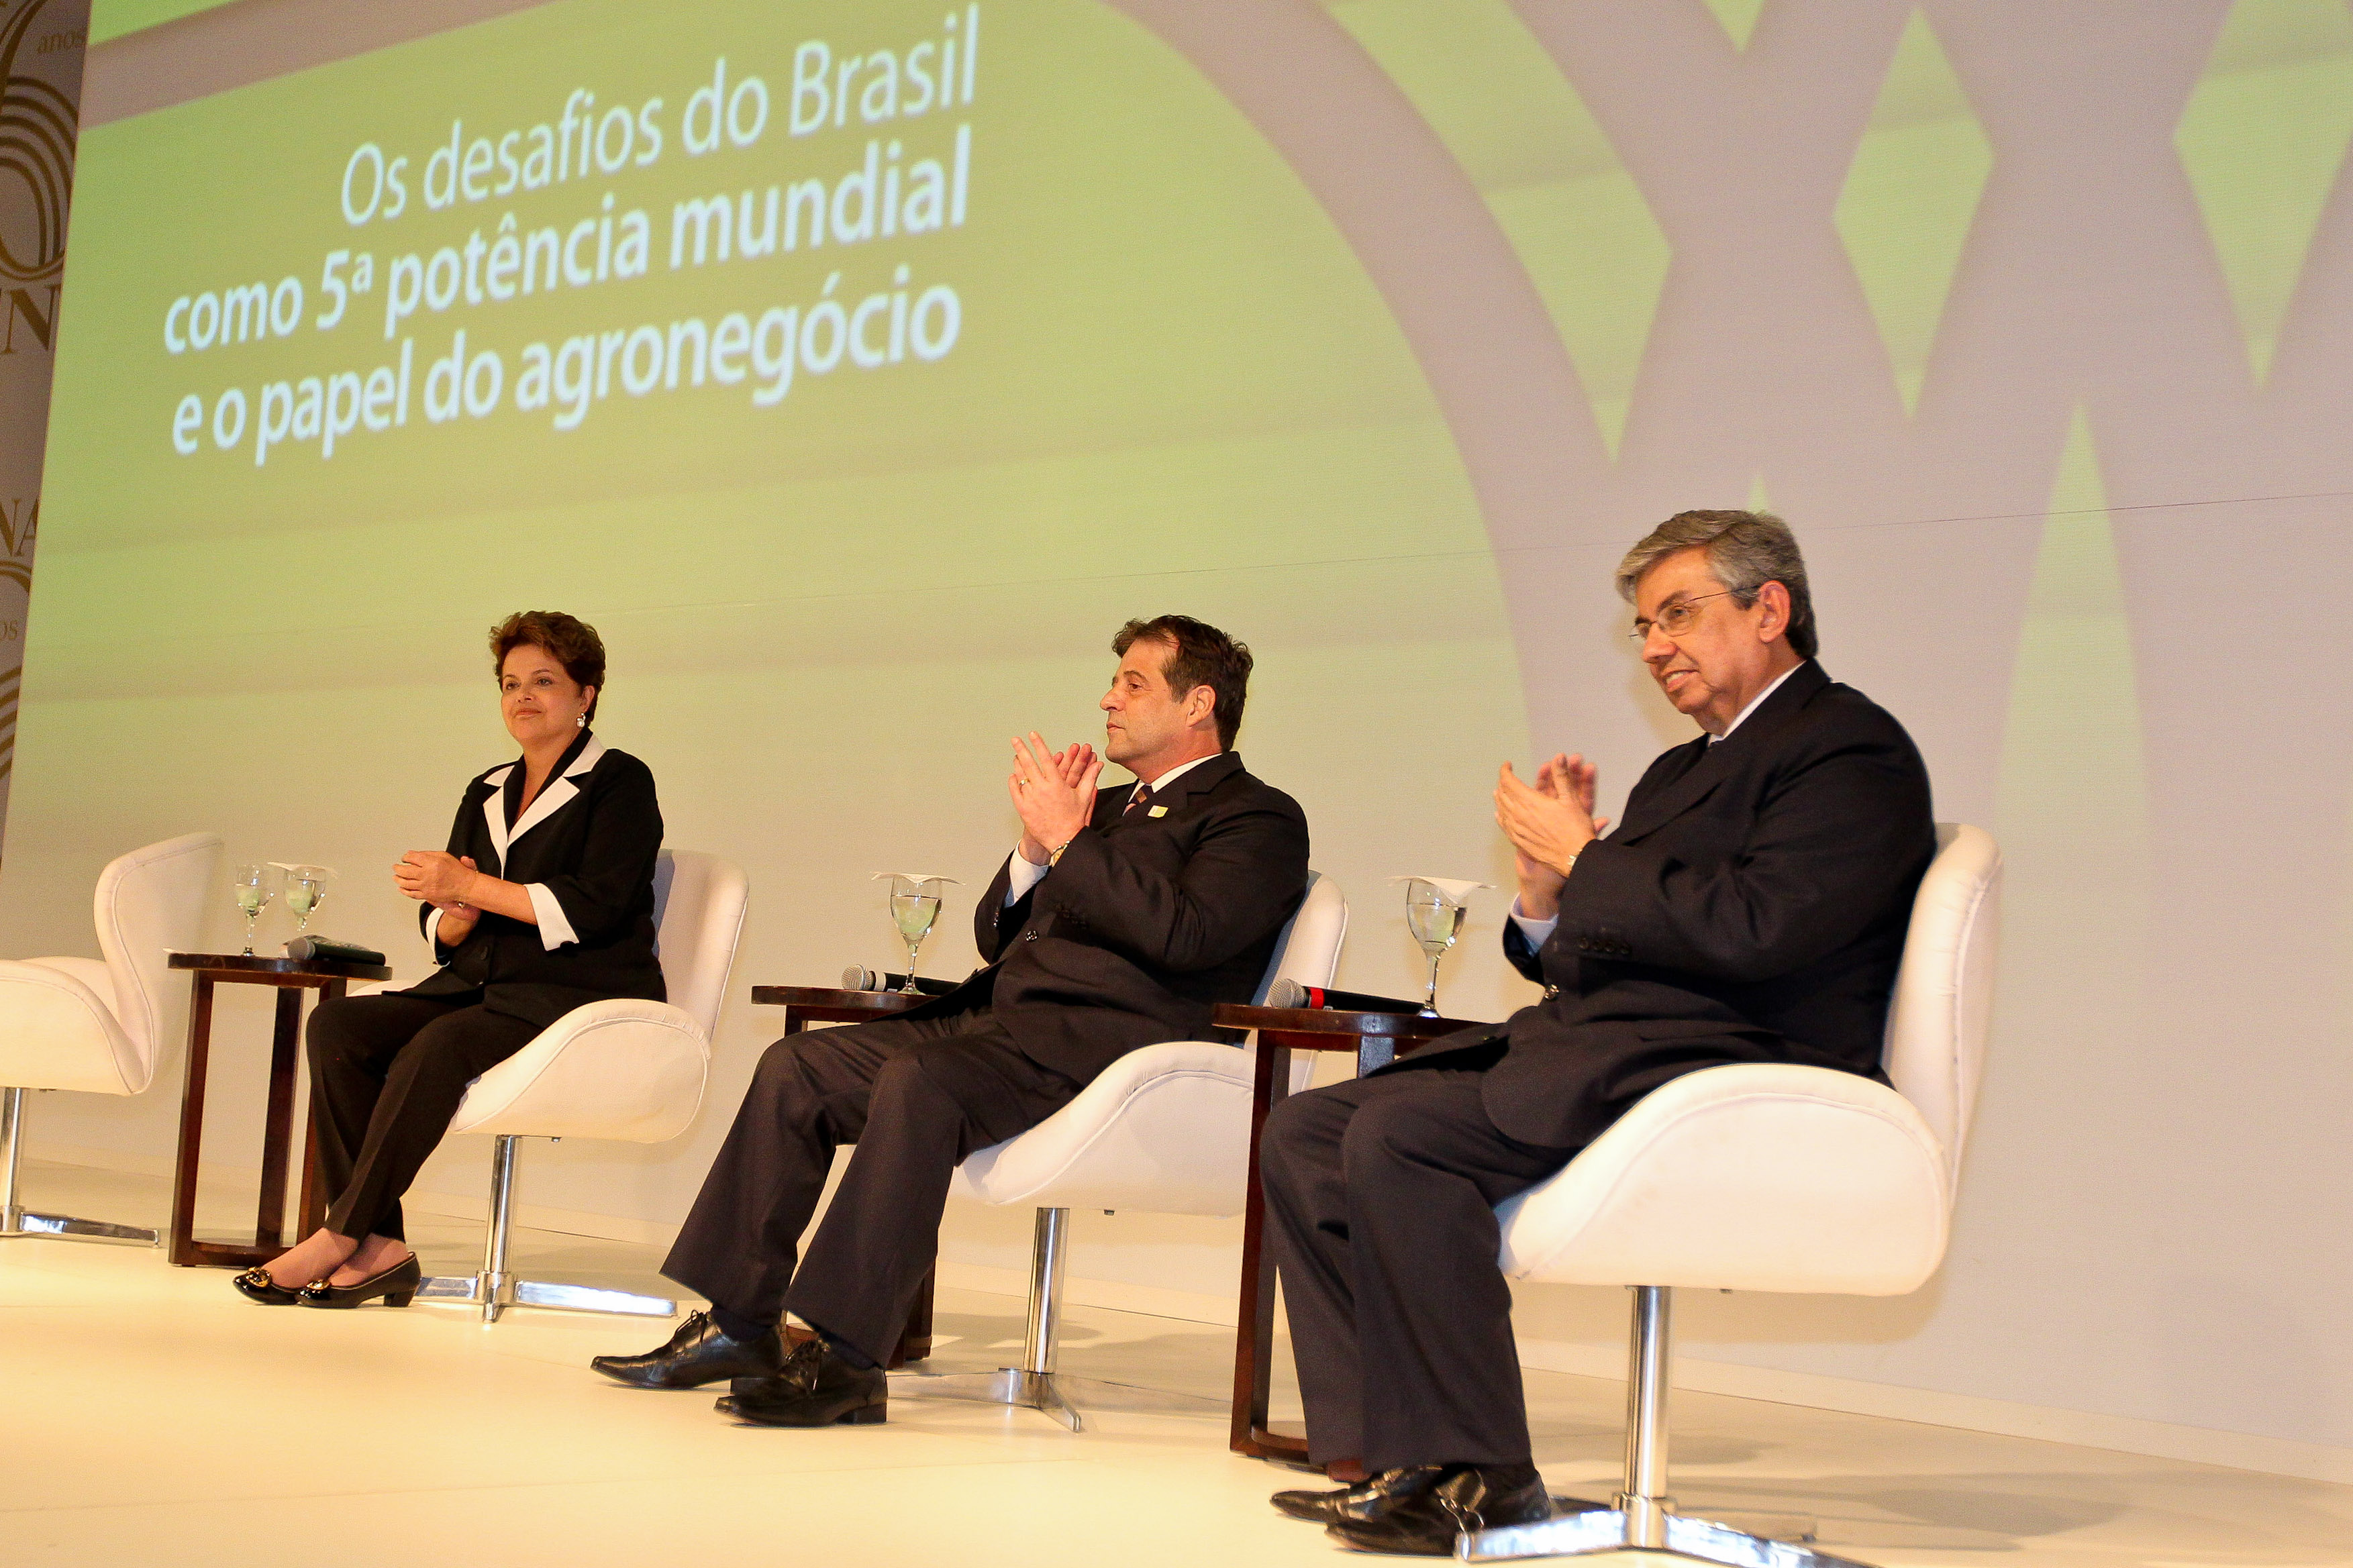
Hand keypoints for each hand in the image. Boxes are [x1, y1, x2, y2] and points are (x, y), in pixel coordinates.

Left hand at [394, 850, 479, 907]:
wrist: (465, 886)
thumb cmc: (457, 870)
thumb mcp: (444, 856)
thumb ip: (427, 854)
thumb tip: (412, 854)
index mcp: (432, 862)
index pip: (411, 858)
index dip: (405, 857)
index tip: (405, 858)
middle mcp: (427, 874)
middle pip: (405, 871)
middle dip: (397, 868)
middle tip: (395, 867)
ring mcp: (426, 886)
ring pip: (405, 883)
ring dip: (398, 879)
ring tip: (396, 877)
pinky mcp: (427, 895)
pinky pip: (411, 893)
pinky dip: (404, 891)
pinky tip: (401, 888)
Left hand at [1010, 733, 1101, 864]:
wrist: (1064, 840)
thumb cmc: (1074, 820)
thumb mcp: (1083, 797)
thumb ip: (1089, 777)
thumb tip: (1098, 764)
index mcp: (1057, 784)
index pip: (1046, 758)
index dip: (1039, 744)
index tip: (1033, 735)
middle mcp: (1042, 789)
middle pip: (1028, 763)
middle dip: (1021, 749)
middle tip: (1015, 739)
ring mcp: (1031, 798)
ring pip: (1020, 776)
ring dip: (1017, 764)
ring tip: (1016, 756)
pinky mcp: (1023, 808)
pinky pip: (1015, 791)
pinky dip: (1013, 781)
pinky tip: (1013, 776)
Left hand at [1496, 755, 1603, 918]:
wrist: (1575, 858)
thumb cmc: (1575, 830)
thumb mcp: (1571, 799)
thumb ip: (1562, 777)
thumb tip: (1558, 757)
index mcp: (1530, 802)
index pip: (1509, 781)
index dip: (1506, 770)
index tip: (1507, 765)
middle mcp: (1519, 815)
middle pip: (1503, 795)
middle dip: (1503, 783)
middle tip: (1506, 777)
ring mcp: (1518, 830)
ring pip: (1501, 810)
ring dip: (1500, 798)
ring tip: (1499, 792)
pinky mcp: (1520, 842)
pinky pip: (1504, 827)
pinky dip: (1500, 817)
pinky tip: (1500, 815)